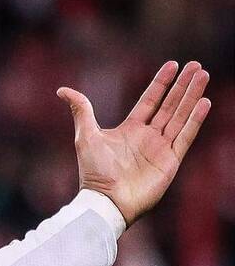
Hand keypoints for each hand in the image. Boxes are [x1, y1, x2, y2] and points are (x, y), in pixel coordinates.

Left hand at [58, 61, 210, 226]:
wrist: (106, 200)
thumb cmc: (94, 172)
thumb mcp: (85, 136)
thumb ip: (81, 111)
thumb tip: (62, 90)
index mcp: (130, 130)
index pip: (150, 100)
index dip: (162, 83)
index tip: (173, 64)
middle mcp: (148, 137)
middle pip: (170, 105)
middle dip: (183, 85)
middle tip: (196, 64)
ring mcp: (161, 148)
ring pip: (181, 116)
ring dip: (192, 96)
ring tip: (204, 75)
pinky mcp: (171, 160)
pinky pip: (186, 136)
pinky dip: (195, 119)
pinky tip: (204, 102)